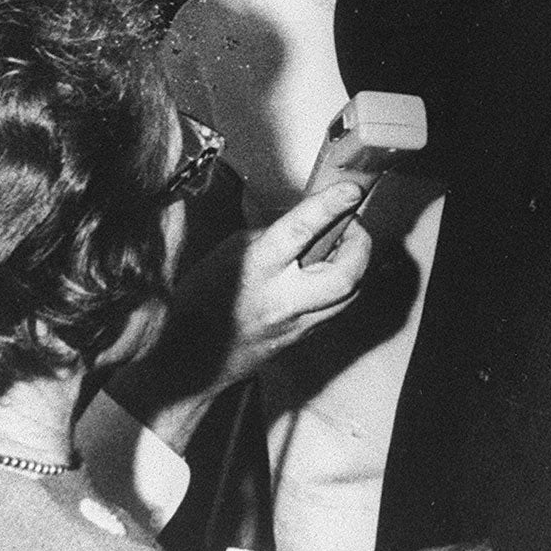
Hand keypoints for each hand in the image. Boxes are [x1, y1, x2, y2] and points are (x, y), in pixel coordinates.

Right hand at [108, 182, 373, 449]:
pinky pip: (338, 307)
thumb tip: (306, 223)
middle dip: (360, 243)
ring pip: (351, 293)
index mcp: (258, 269)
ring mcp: (298, 324)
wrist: (190, 360)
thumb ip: (271, 235)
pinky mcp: (305, 337)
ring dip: (356, 263)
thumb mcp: (228, 252)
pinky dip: (342, 283)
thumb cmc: (201, 299)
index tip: (352, 189)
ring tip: (342, 245)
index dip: (330, 206)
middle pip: (346, 274)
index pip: (301, 231)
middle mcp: (284, 299)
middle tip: (351, 224)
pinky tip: (329, 270)